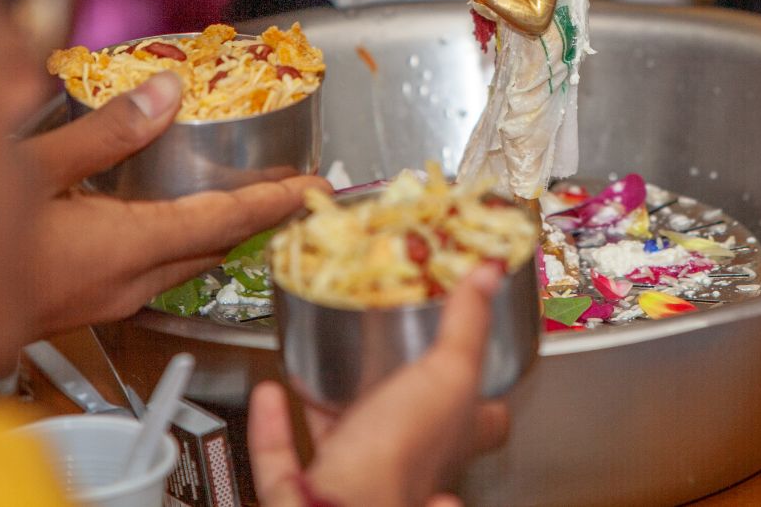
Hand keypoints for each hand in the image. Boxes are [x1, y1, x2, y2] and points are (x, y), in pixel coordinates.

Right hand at [21, 72, 328, 332]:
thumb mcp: (29, 167)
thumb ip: (105, 131)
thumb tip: (166, 90)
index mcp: (122, 248)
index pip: (221, 223)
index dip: (273, 203)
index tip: (314, 188)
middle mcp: (125, 284)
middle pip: (213, 249)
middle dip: (258, 218)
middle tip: (294, 189)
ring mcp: (105, 301)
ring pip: (183, 264)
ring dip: (219, 233)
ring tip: (249, 198)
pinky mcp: (84, 302)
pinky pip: (152, 272)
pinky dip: (180, 243)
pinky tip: (173, 224)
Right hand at [248, 264, 509, 506]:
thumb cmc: (396, 460)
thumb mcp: (446, 376)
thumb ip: (466, 326)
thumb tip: (489, 276)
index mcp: (448, 442)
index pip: (485, 422)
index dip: (486, 396)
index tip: (479, 358)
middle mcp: (406, 467)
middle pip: (412, 430)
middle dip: (401, 398)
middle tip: (389, 357)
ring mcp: (356, 480)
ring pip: (350, 443)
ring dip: (336, 406)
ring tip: (328, 368)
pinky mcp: (304, 488)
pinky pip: (285, 457)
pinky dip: (275, 424)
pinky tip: (271, 394)